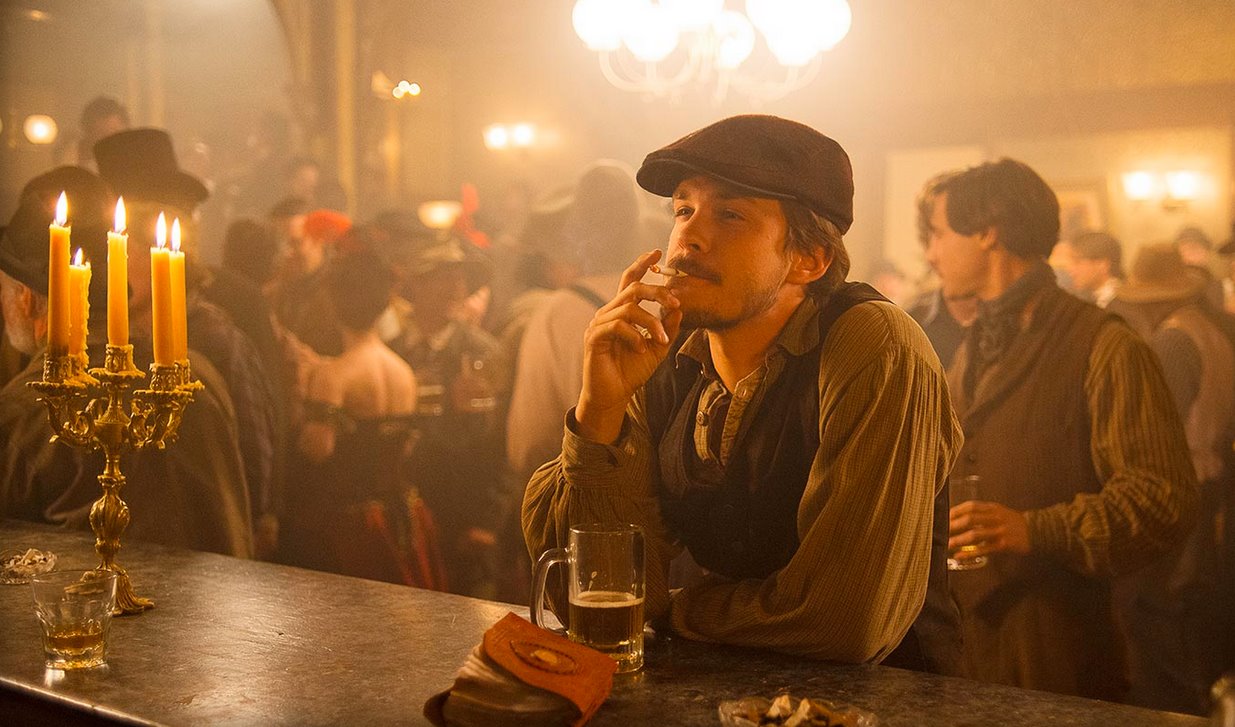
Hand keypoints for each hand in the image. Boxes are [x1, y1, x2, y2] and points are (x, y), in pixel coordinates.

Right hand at [576, 250, 681, 443]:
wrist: (615, 396)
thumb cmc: (632, 372)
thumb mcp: (657, 348)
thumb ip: (667, 328)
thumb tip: (678, 308)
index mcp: (622, 312)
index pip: (630, 280)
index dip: (641, 264)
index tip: (657, 252)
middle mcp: (608, 313)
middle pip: (632, 288)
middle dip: (657, 292)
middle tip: (675, 303)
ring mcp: (599, 324)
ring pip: (628, 308)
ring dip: (651, 322)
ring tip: (662, 339)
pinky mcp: (594, 338)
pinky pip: (617, 326)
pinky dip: (634, 335)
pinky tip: (641, 348)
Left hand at [948, 500, 1030, 556]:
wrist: (1036, 530)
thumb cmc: (1013, 522)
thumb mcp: (999, 512)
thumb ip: (982, 513)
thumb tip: (959, 518)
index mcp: (993, 508)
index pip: (971, 506)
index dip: (956, 511)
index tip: (944, 516)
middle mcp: (995, 517)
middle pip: (970, 519)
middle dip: (954, 525)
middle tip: (941, 531)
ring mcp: (1000, 531)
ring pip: (975, 534)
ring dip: (959, 540)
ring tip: (947, 544)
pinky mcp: (1003, 544)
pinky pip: (984, 548)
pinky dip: (970, 553)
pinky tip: (960, 555)